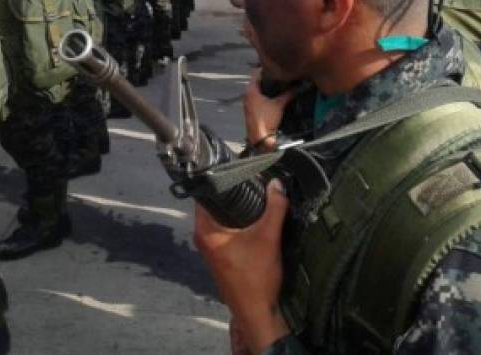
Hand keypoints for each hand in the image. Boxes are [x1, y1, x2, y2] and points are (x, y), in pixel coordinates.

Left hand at [194, 180, 290, 352]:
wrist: (258, 314)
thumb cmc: (256, 277)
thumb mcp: (268, 238)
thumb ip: (274, 208)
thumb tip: (277, 183)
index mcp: (205, 230)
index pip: (206, 194)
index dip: (220, 178)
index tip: (237, 166)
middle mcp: (203, 237)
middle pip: (215, 204)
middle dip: (233, 192)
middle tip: (251, 176)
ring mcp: (211, 247)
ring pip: (222, 217)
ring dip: (237, 207)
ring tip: (255, 191)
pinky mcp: (221, 254)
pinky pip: (227, 229)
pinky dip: (239, 221)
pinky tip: (255, 215)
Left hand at [244, 69, 296, 152]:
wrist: (260, 138)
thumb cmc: (267, 119)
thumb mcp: (279, 105)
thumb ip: (289, 94)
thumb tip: (299, 86)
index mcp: (251, 90)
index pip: (257, 73)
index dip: (266, 68)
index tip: (276, 65)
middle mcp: (247, 94)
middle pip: (257, 81)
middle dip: (268, 77)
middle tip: (280, 73)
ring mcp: (248, 102)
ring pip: (257, 89)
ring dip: (266, 86)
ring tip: (279, 82)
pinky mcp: (251, 109)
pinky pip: (257, 96)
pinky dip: (264, 94)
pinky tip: (274, 95)